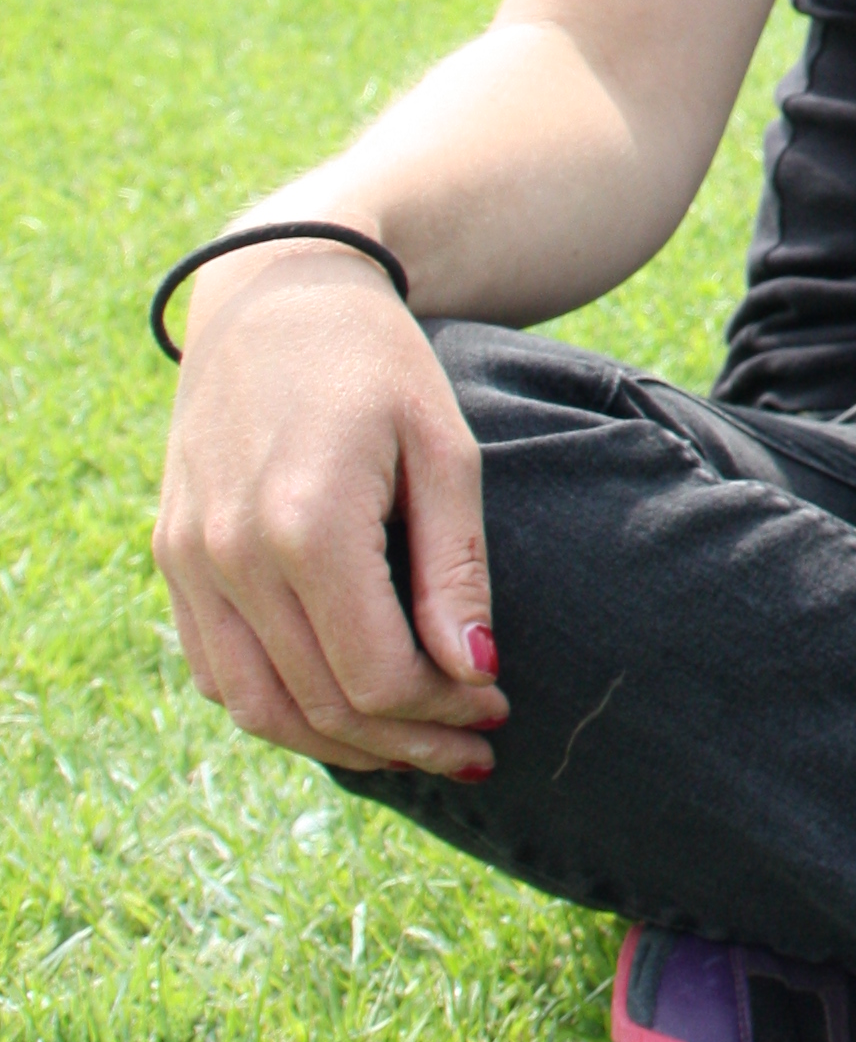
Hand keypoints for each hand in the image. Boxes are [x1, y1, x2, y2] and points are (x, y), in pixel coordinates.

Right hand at [153, 242, 509, 779]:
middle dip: (408, 740)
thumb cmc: (376, 363)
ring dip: (343, 745)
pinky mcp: (172, 559)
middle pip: (321, 704)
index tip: (497, 702)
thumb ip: (456, 567)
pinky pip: (218, 672)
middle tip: (477, 746)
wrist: (274, 294)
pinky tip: (346, 707)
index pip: (375, 675)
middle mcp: (231, 555)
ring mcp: (189, 561)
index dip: (443, 710)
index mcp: (306, 524)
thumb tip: (475, 672)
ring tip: (418, 747)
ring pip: (259, 709)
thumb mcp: (444, 448)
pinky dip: (281, 708)